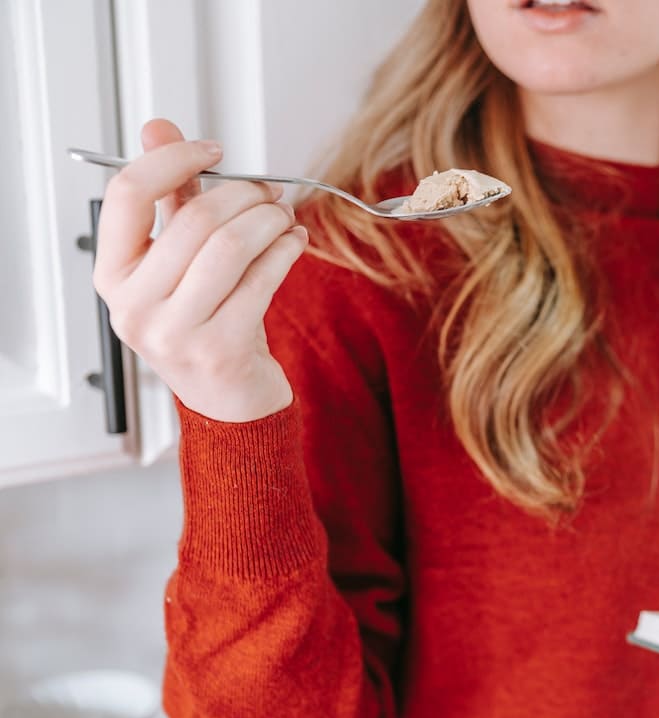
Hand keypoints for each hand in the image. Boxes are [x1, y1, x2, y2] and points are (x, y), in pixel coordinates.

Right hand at [93, 118, 304, 422]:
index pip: (127, 194)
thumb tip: (158, 127)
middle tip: (270, 192)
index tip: (213, 150)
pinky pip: (262, 280)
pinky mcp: (221, 348)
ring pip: (230, 247)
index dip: (174, 159)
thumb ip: (171, 197)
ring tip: (285, 217)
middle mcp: (134, 305)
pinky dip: (286, 251)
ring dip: (269, 221)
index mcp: (113, 275)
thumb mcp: (178, 260)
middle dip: (244, 195)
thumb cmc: (203, 323)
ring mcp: (175, 331)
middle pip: (193, 219)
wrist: (228, 399)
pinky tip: (295, 242)